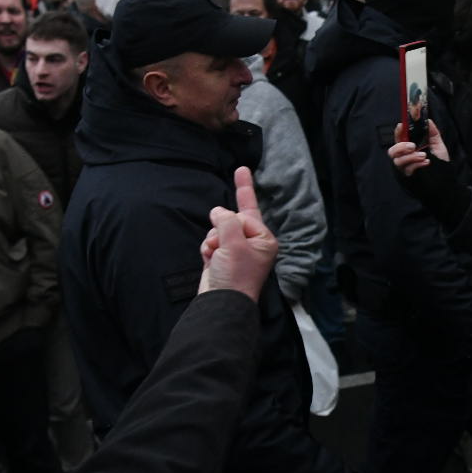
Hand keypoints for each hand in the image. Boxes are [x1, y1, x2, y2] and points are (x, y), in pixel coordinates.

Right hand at [198, 167, 277, 301]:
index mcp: (264, 239)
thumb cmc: (235, 276)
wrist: (220, 304)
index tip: (241, 168)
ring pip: (217, 230)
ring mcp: (236, 251)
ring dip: (212, 241)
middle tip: (222, 246)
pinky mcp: (221, 258)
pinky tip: (210, 262)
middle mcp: (252, 244)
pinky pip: (210, 242)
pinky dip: (207, 250)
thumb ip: (226, 220)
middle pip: (231, 220)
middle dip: (221, 229)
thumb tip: (218, 211)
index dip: (243, 192)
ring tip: (216, 258)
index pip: (248, 212)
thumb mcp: (234, 243)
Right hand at [389, 124, 451, 173]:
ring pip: (398, 161)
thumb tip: (428, 120)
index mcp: (409, 147)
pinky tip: (426, 162)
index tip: (401, 126)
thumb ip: (432, 133)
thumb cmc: (439, 162)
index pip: (398, 138)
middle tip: (412, 145)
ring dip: (410, 156)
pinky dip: (416, 164)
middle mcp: (404, 157)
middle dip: (400, 146)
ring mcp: (405, 168)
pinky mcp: (408, 177)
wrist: (444, 180)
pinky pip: (407, 170)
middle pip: (392, 151)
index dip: (398, 132)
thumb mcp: (437, 145)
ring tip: (423, 155)